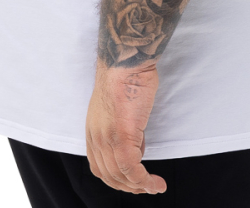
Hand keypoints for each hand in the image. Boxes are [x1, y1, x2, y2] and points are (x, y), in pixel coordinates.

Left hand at [85, 59, 166, 194]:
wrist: (126, 62)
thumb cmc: (126, 76)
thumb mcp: (118, 107)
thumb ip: (122, 127)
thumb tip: (136, 145)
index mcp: (92, 130)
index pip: (99, 167)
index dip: (116, 179)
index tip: (133, 181)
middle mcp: (96, 137)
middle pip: (109, 175)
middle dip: (129, 186)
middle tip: (146, 187)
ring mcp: (108, 138)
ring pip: (122, 176)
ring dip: (140, 186)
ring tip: (156, 186)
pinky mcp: (123, 136)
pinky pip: (133, 169)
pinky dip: (146, 181)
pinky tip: (157, 183)